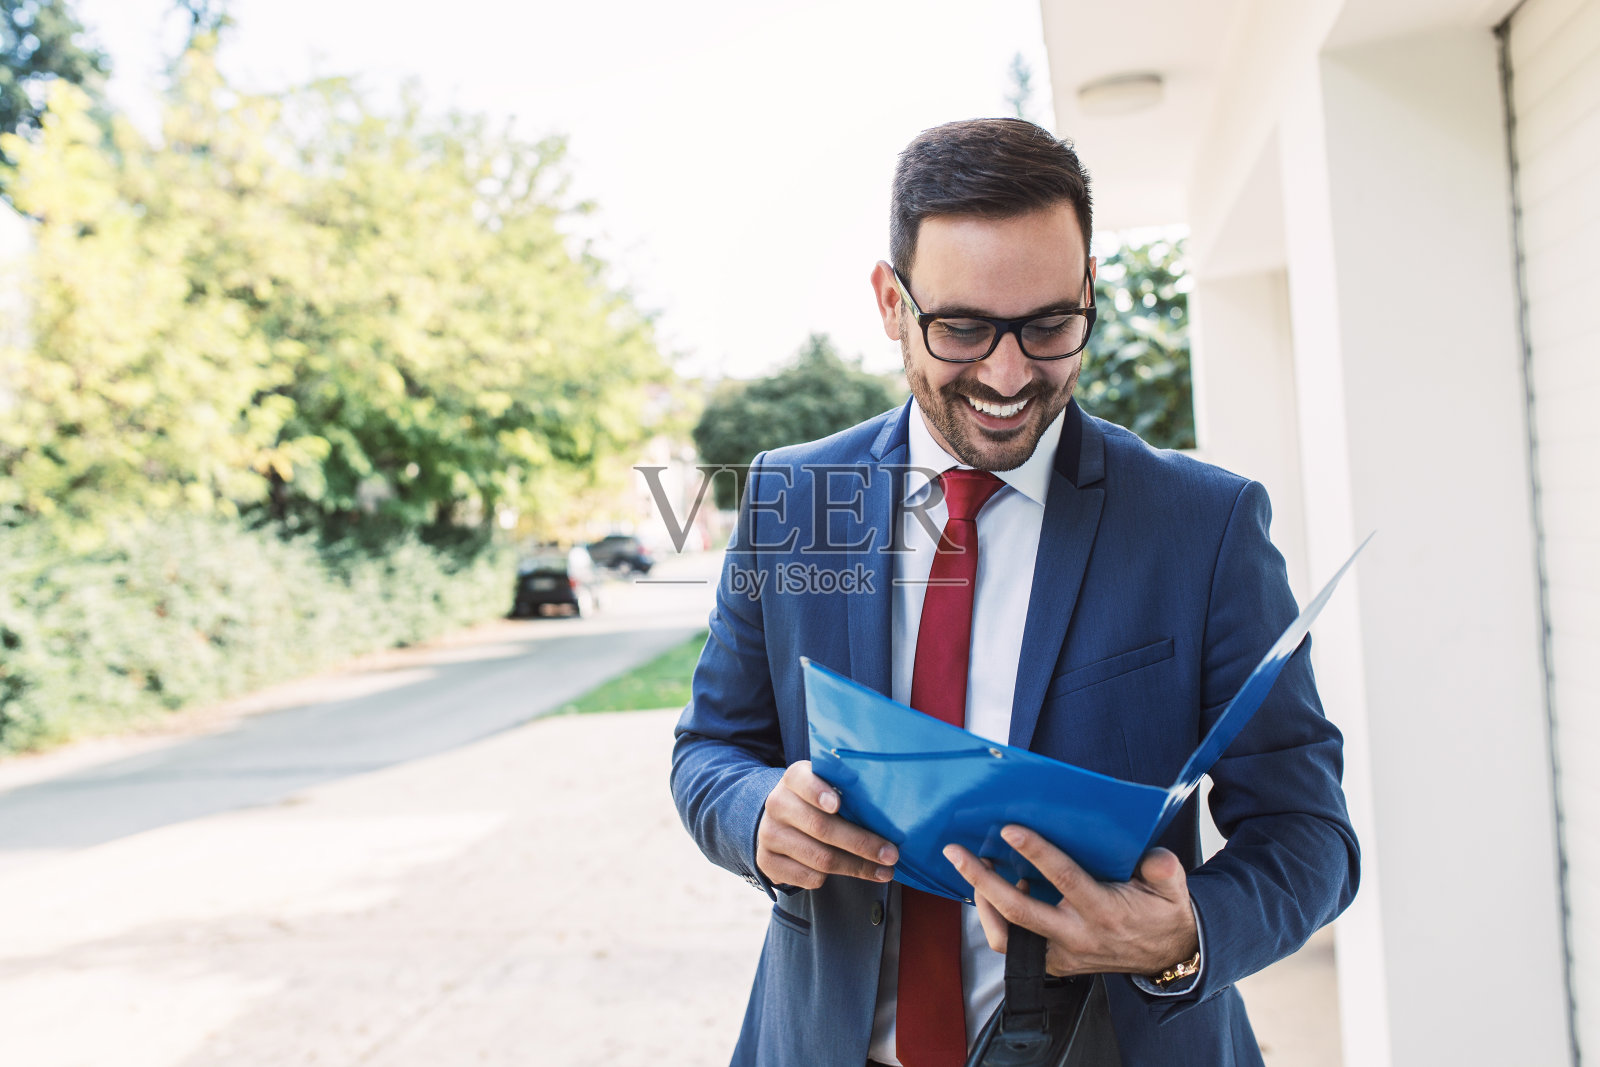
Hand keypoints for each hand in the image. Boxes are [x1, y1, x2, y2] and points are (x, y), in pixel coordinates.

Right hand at [756, 761, 898, 889]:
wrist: (781, 822)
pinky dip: (835, 879)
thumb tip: (891, 808)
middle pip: (821, 828)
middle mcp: (777, 804)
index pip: (802, 780)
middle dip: (861, 843)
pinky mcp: (767, 862)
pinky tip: (852, 872)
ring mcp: (769, 834)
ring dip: (858, 867)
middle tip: (891, 854)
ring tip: (885, 871)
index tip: (837, 805)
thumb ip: (848, 791)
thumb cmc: (818, 803)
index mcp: (794, 779)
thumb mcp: (828, 787)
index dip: (818, 792)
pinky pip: (809, 878)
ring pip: (820, 858)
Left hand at [943, 826, 1197, 976]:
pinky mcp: (1056, 964)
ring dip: (983, 905)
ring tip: (974, 872)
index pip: (1064, 879)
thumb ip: (1163, 869)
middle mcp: (1077, 936)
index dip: (1036, 852)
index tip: (1009, 829)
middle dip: (982, 880)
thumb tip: (1151, 857)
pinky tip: (999, 894)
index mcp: (1104, 911)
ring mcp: (1062, 954)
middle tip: (957, 852)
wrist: (1169, 957)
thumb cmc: (1163, 913)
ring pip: (1007, 938)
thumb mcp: (1172, 888)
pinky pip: (1014, 948)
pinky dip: (998, 922)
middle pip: (1018, 911)